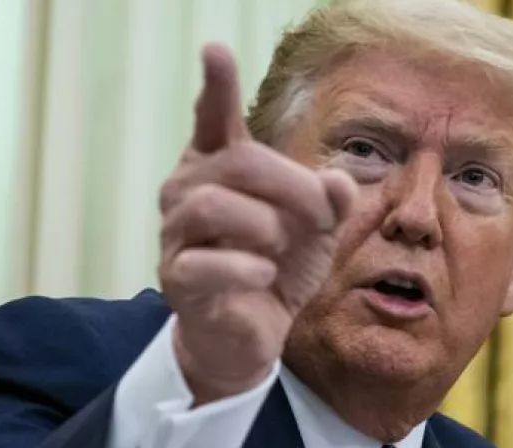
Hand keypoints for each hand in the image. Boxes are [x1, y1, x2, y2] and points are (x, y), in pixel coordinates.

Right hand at [158, 44, 356, 405]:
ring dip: (264, 226)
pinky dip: (245, 268)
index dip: (215, 87)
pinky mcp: (176, 277)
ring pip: (210, 205)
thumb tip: (337, 181)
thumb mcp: (315, 230)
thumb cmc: (277, 267)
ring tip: (280, 249)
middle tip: (320, 214)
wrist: (251, 333)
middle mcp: (187, 190)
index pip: (214, 120)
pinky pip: (204, 263)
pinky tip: (264, 276)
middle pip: (235, 162)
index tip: (215, 50)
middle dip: (290, 185)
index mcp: (219, 168)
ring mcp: (175, 234)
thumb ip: (328, 200)